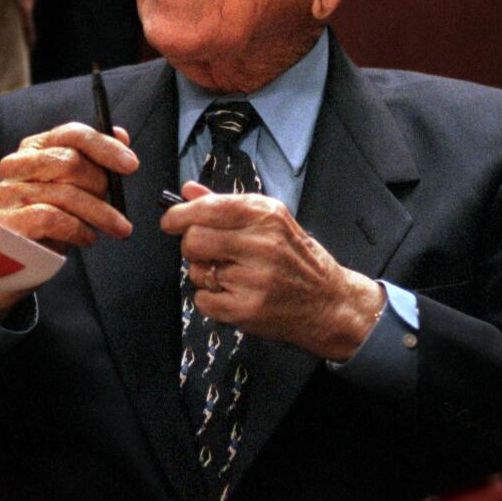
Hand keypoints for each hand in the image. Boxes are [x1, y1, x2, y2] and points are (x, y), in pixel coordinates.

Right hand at [0, 122, 138, 321]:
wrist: (22, 263)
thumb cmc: (52, 221)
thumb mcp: (77, 188)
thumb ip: (95, 161)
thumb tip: (121, 135)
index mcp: (34, 148)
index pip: (72, 134)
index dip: (105, 147)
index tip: (132, 165)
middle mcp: (15, 164)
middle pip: (71, 162)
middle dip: (101, 186)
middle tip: (117, 209)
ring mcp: (7, 192)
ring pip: (66, 193)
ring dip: (100, 214)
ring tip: (115, 228)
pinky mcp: (7, 221)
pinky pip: (53, 219)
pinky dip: (78, 230)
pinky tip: (87, 238)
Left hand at [161, 181, 384, 362]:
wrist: (330, 303)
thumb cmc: (298, 260)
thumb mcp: (272, 222)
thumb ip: (226, 205)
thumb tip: (188, 191)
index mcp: (266, 215)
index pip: (207, 208)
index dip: (179, 215)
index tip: (171, 222)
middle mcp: (261, 244)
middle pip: (193, 240)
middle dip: (191, 247)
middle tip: (208, 253)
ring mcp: (254, 279)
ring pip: (196, 271)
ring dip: (205, 275)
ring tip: (232, 276)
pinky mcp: (247, 309)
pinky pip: (203, 300)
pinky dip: (211, 300)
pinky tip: (234, 295)